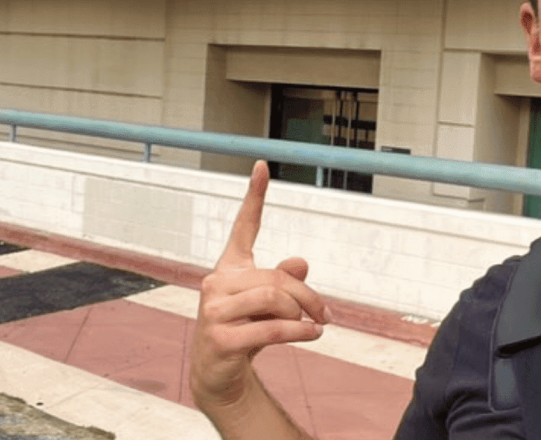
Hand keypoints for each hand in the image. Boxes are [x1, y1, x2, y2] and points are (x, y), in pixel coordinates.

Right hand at [190, 160, 330, 412]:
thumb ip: (284, 281)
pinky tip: (313, 334)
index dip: (254, 196)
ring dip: (302, 315)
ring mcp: (213, 310)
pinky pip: (271, 328)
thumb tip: (301, 263)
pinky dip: (299, 332)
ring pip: (274, 299)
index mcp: (229, 268)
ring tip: (313, 326)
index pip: (244, 226)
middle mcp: (216, 282)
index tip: (262, 165)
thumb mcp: (268, 305)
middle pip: (276, 277)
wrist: (218, 374)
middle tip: (327, 313)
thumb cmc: (245, 330)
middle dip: (307, 297)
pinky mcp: (219, 338)